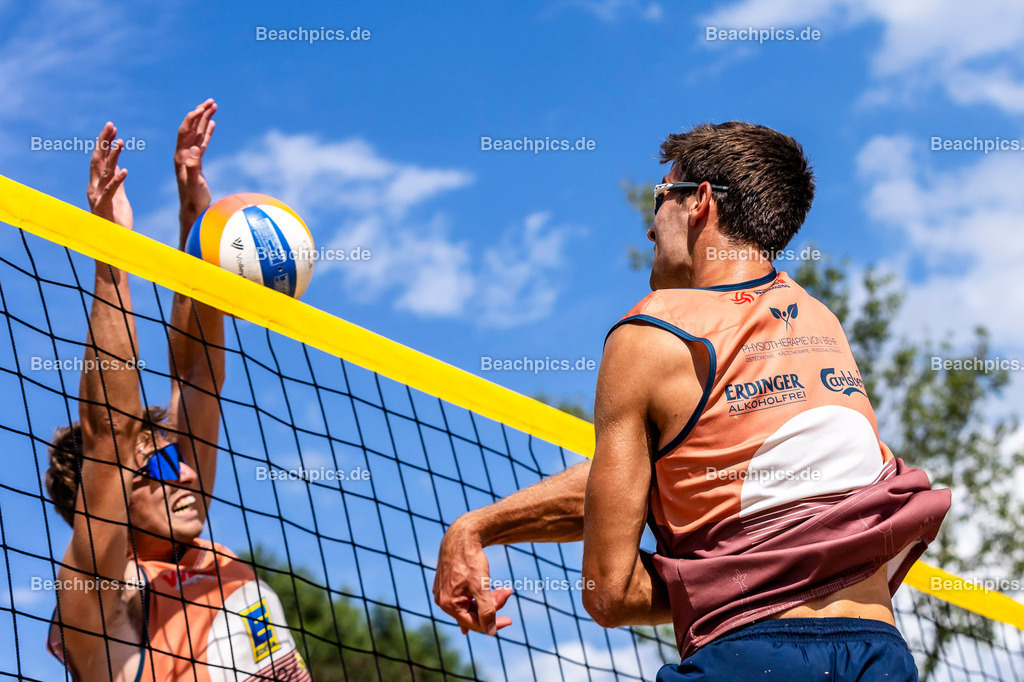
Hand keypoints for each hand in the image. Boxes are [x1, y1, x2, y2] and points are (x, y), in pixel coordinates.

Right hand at [86, 122, 132, 229]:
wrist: (114, 242)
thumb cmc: (117, 220)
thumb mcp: (119, 195)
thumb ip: (116, 180)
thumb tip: (118, 165)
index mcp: (98, 183)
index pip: (100, 158)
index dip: (104, 142)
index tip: (112, 128)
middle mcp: (94, 187)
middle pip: (97, 160)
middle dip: (103, 142)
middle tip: (110, 125)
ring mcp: (97, 197)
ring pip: (103, 172)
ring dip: (112, 156)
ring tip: (121, 142)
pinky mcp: (103, 207)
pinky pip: (110, 191)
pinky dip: (117, 180)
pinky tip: (125, 170)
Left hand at [174, 99, 215, 223]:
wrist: (193, 211)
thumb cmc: (194, 200)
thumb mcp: (194, 184)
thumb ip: (193, 166)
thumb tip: (195, 149)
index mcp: (181, 157)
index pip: (185, 132)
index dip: (193, 118)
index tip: (203, 107)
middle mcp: (184, 154)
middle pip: (191, 128)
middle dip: (200, 113)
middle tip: (211, 101)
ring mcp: (191, 157)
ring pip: (198, 133)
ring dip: (205, 119)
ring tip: (213, 106)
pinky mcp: (197, 162)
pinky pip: (203, 142)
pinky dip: (207, 131)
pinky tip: (212, 124)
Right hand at [433, 516, 513, 635]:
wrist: (461, 535)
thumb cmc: (470, 561)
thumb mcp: (481, 587)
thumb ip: (487, 612)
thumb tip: (490, 633)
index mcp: (448, 604)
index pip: (474, 624)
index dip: (494, 623)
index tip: (510, 621)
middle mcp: (443, 601)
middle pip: (472, 613)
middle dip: (493, 604)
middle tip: (508, 592)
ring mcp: (444, 592)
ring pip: (470, 603)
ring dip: (488, 597)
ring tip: (505, 588)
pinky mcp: (447, 584)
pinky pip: (466, 595)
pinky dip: (480, 592)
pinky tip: (490, 592)